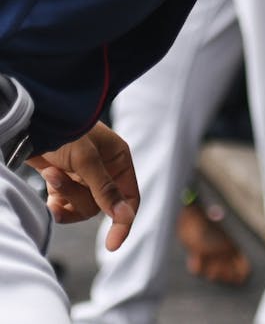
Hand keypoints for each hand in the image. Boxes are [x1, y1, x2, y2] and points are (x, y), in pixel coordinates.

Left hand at [27, 121, 139, 251]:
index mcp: (118, 160)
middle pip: (101, 206)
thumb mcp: (86, 159)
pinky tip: (47, 185)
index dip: (123, 221)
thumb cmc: (65, 131)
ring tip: (50, 173)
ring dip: (64, 195)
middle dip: (78, 197)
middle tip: (58, 178)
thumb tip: (125, 217)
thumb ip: (105, 189)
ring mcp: (83, 179)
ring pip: (81, 207)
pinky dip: (55, 202)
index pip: (129, 198)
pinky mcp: (62, 184)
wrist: (31, 123)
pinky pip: (63, 206)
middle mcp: (104, 171)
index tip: (112, 244)